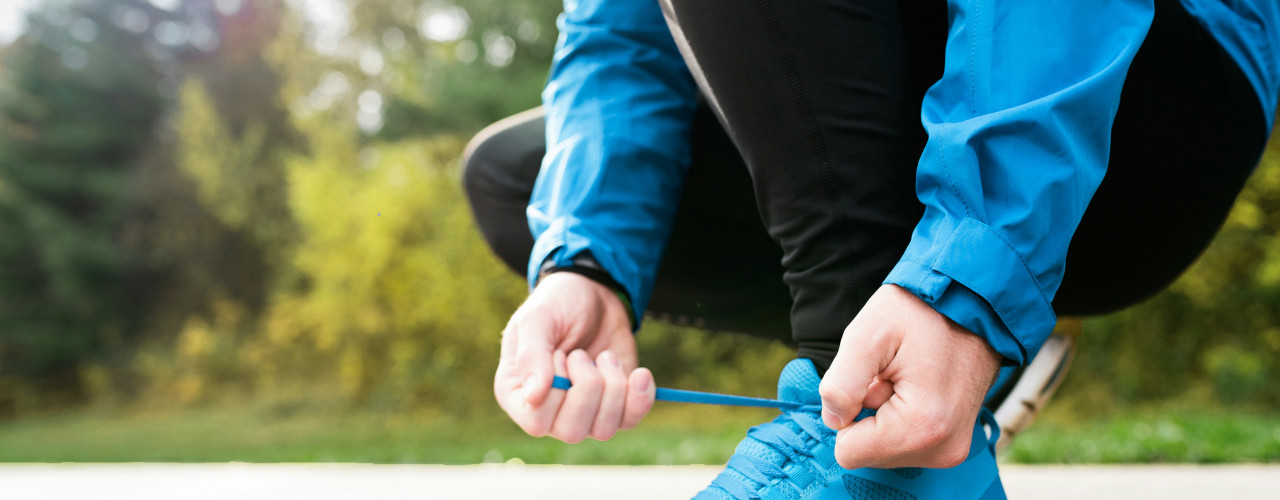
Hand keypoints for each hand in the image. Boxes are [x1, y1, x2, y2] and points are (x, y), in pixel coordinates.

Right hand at [494, 272, 655, 442]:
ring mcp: (583, 412)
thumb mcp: (538, 318)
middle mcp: (548, 411)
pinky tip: (639, 373)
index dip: (557, 389)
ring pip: (604, 429)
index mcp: (517, 393)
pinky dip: (640, 398)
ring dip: (613, 386)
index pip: (537, 421)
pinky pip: (630, 421)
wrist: (594, 292)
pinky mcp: (614, 406)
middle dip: (588, 387)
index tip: (560, 353)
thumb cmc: (558, 303)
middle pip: (572, 431)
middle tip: (582, 354)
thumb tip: (534, 396)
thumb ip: (531, 354)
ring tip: (604, 357)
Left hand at [819, 284, 1000, 468]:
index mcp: (921, 427)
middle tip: (892, 375)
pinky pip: (905, 444)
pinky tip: (918, 386)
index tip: (873, 379)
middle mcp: (941, 449)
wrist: (971, 303)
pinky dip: (902, 417)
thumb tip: (834, 420)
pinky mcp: (954, 444)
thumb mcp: (867, 334)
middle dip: (869, 413)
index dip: (847, 412)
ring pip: (885, 449)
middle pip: (868, 453)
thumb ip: (841, 383)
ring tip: (907, 377)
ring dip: (885, 413)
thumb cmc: (920, 312)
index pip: (849, 452)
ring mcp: (951, 449)